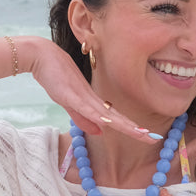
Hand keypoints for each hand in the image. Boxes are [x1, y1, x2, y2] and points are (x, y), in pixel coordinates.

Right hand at [26, 39, 154, 139]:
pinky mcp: (70, 94)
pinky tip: (108, 124)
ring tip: (140, 134)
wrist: (42, 56)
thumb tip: (99, 132)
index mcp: (92, 102)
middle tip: (154, 138)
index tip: (148, 137)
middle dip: (135, 129)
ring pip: (106, 115)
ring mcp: (82, 96)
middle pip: (116, 118)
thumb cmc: (55, 76)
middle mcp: (91, 99)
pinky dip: (98, 116)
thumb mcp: (68, 102)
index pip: (116, 118)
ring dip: (123, 125)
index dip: (131, 128)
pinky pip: (86, 108)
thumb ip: (82, 118)